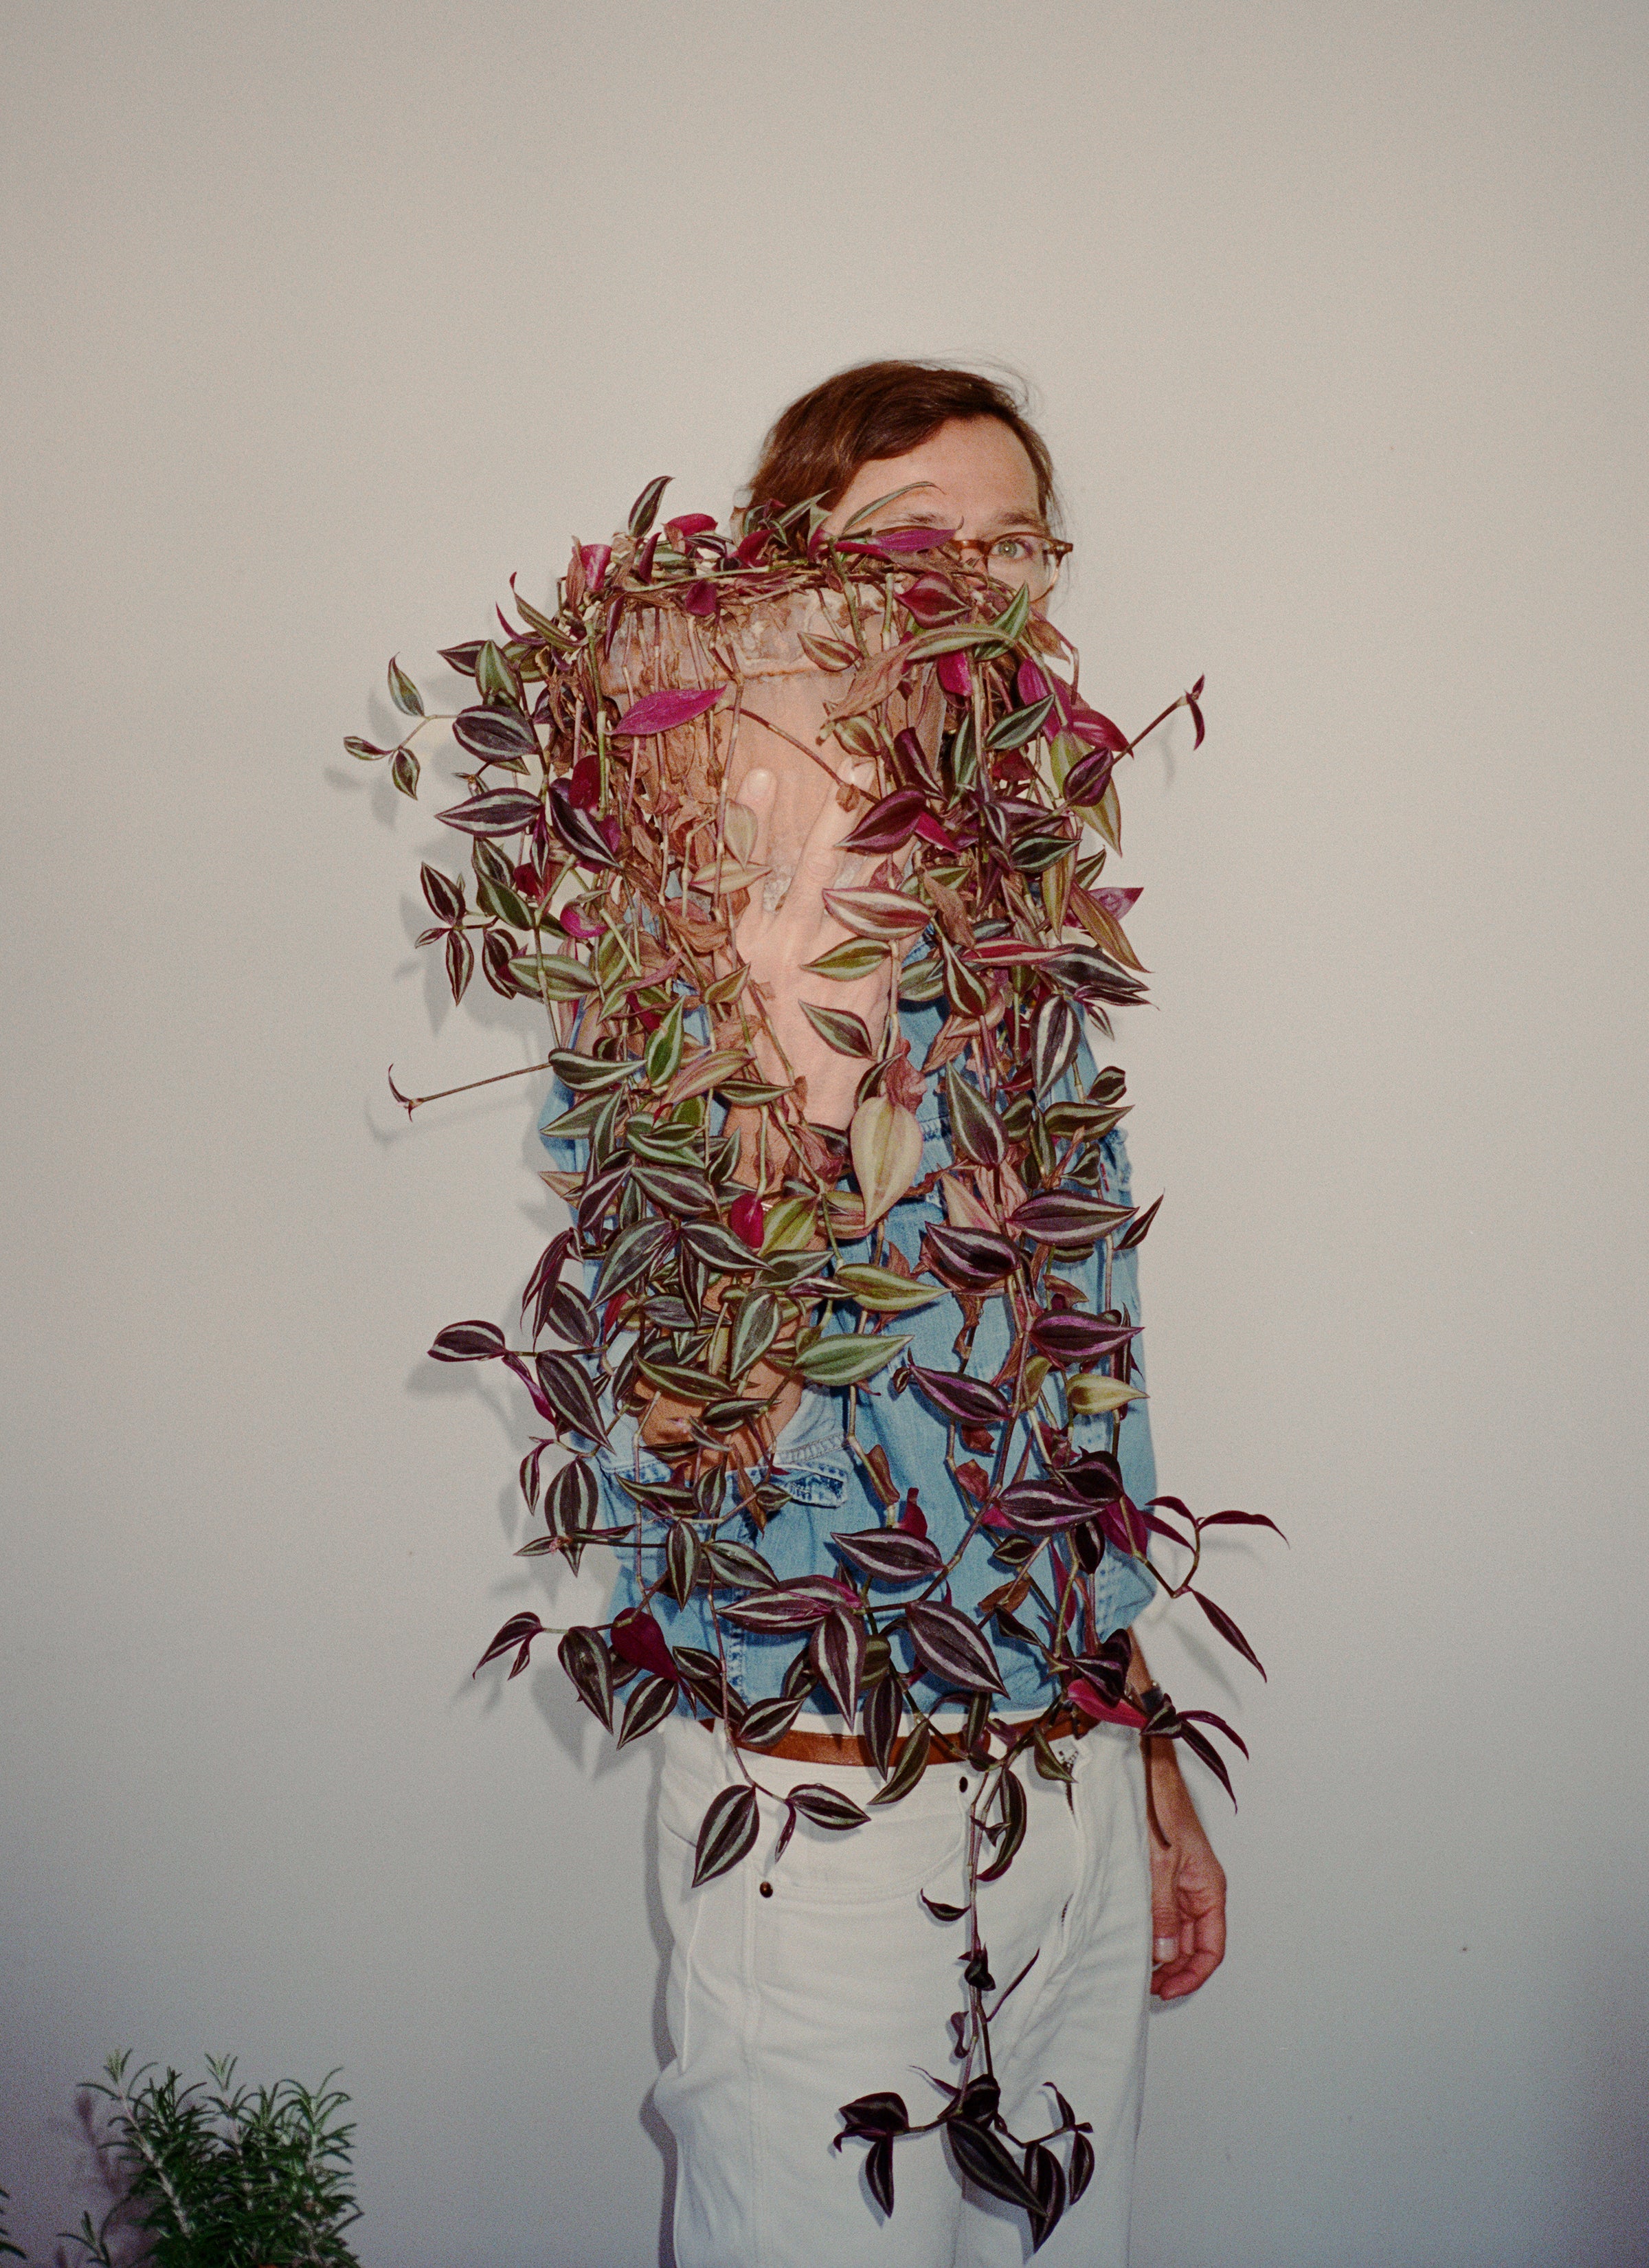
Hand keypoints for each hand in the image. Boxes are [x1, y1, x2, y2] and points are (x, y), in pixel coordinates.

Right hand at [729, 760, 893, 1130]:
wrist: (806, 1102)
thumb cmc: (768, 1035)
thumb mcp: (743, 975)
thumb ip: (753, 919)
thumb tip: (760, 861)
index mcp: (747, 943)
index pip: (740, 870)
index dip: (749, 820)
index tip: (761, 773)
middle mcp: (787, 947)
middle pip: (812, 866)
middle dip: (838, 812)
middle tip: (859, 765)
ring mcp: (834, 962)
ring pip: (865, 887)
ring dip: (887, 841)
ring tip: (903, 800)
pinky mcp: (873, 977)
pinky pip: (896, 920)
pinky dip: (905, 891)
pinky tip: (913, 861)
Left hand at [1144, 1736, 1226, 1999]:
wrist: (1148, 1773)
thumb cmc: (1162, 1807)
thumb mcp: (1160, 1865)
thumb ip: (1163, 1911)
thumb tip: (1164, 1954)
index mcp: (1208, 1889)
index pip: (1211, 1948)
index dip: (1193, 1975)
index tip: (1168, 1990)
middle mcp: (1198, 1889)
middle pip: (1194, 1944)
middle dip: (1175, 1970)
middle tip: (1148, 1986)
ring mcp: (1180, 1882)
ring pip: (1177, 1931)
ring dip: (1162, 1953)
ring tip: (1139, 1969)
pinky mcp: (1161, 1873)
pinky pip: (1162, 1912)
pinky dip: (1151, 1930)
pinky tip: (1134, 1938)